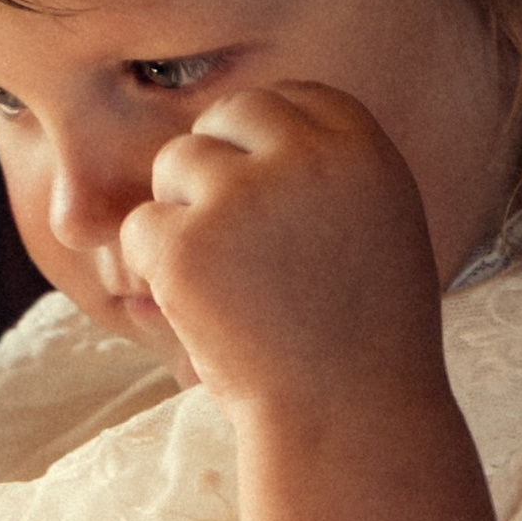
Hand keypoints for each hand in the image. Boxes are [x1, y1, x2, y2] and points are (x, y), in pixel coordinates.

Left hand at [118, 82, 450, 414]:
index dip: (271, 136)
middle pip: (234, 114)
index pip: (300, 98)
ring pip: (178, 162)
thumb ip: (327, 176)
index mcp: (365, 151)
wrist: (349, 422)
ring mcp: (241, 197)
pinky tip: (199, 310)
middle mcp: (306, 159)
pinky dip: (156, 268)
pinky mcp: (186, 244)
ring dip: (183, 212)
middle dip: (219, 160)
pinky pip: (142, 227)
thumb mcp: (379, 233)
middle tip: (224, 227)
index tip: (264, 181)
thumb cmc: (366, 341)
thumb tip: (254, 132)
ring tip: (224, 283)